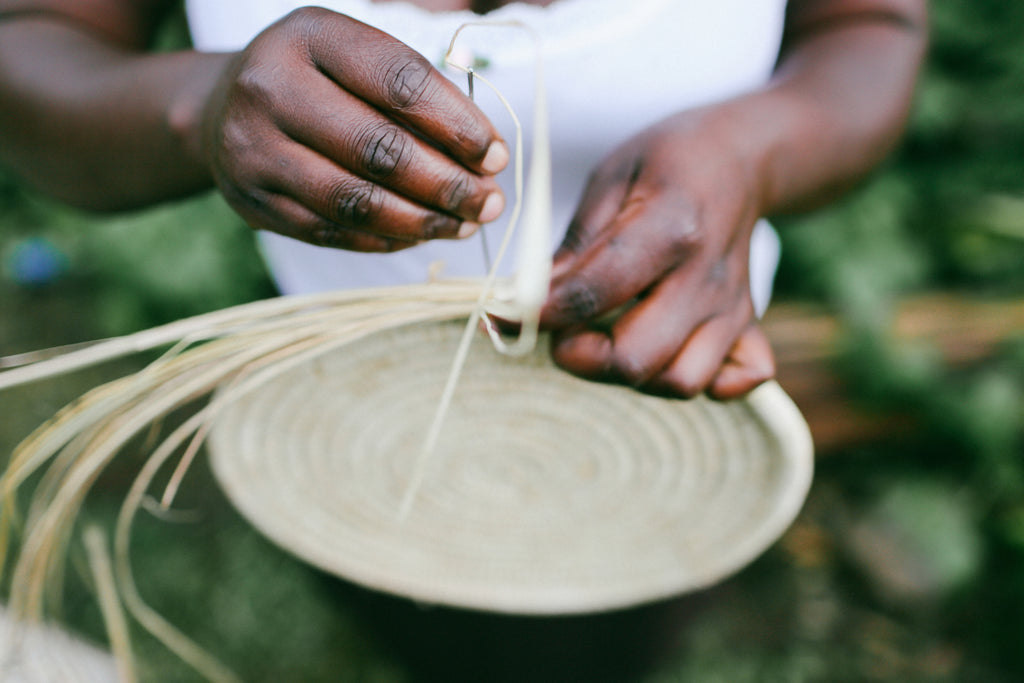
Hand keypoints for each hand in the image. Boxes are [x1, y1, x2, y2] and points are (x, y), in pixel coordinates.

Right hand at [198, 8, 507, 251]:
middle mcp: (271, 88)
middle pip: (378, 149)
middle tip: (490, 202)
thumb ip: (417, 96)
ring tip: (464, 224)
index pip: (399, 82)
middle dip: (447, 183)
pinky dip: (387, 238)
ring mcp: (253, 149)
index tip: (496, 156)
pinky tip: (421, 234)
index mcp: (310, 36)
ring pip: (355, 201)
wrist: (220, 110)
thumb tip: (485, 161)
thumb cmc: (316, 81)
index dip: (457, 124)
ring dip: (422, 221)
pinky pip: (333, 232)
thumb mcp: (356, 58)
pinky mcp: (253, 202)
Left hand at [540, 109, 774, 399]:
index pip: (595, 293)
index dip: (540, 313)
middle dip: (581, 357)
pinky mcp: (747, 324)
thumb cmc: (666, 162)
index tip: (503, 314)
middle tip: (560, 333)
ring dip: (631, 377)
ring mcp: (731, 306)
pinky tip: (668, 357)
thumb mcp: (610, 180)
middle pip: (637, 358)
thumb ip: (572, 247)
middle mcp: (706, 277)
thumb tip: (522, 300)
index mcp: (671, 227)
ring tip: (607, 343)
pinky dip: (703, 385)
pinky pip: (735, 381)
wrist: (741, 157)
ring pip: (680, 382)